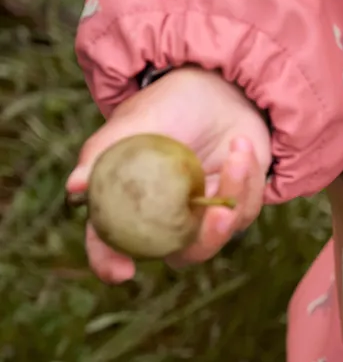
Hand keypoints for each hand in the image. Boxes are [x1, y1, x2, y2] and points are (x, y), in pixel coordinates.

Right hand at [67, 67, 271, 282]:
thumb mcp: (136, 122)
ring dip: (233, 192)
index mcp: (130, 203)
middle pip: (182, 254)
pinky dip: (248, 178)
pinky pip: (246, 207)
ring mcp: (203, 214)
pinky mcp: (237, 204)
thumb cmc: (168, 105)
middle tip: (217, 213)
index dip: (110, 263)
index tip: (121, 273)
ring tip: (237, 150)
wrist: (215, 88)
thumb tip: (75, 189)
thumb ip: (105, 154)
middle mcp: (166, 217)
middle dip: (205, 239)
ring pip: (222, 231)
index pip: (111, 243)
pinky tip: (241, 146)